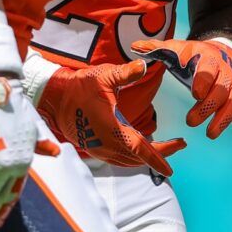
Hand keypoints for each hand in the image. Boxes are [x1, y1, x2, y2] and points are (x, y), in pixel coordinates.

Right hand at [33, 62, 185, 175]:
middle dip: (160, 154)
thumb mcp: (104, 76)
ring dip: (146, 157)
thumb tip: (144, 65)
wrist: (53, 98)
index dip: (158, 158)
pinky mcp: (94, 149)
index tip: (172, 166)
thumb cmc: (79, 87)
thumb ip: (126, 73)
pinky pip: (118, 159)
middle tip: (178, 145)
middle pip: (138, 158)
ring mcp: (99, 149)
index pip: (140, 150)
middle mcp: (105, 144)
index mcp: (111, 130)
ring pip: (128, 161)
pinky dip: (132, 157)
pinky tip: (141, 149)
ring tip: (165, 148)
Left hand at [130, 37, 231, 143]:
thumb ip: (156, 49)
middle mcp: (225, 74)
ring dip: (224, 119)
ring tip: (210, 134)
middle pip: (221, 90)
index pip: (209, 69)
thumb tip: (134, 47)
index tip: (195, 93)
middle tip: (191, 121)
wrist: (224, 52)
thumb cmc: (194, 54)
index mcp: (209, 59)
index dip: (204, 81)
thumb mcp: (176, 48)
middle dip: (208, 106)